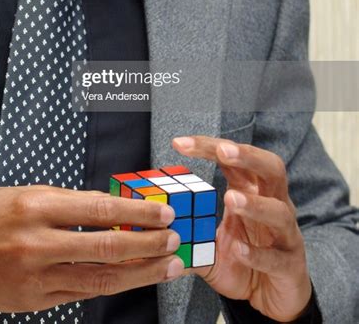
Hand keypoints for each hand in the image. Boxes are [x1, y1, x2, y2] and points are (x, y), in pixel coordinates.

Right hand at [0, 185, 183, 312]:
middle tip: (174, 240)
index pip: (100, 210)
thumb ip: (67, 203)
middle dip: (147, 245)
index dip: (137, 214)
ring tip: (166, 266)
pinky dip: (107, 286)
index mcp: (36, 207)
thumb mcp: (25, 193)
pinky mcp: (31, 301)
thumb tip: (110, 209)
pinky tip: (128, 279)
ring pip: (99, 280)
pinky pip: (78, 294)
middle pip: (106, 249)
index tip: (163, 212)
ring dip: (138, 273)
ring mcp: (34, 277)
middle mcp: (37, 243)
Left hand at [173, 136, 312, 322]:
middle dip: (248, 156)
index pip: (234, 160)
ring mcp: (285, 235)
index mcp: (251, 192)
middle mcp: (273, 205)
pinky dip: (257, 254)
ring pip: (279, 211)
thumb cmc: (241, 261)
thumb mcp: (209, 245)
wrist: (271, 298)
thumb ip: (187, 233)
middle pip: (271, 169)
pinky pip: (277, 257)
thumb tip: (152, 228)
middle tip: (223, 151)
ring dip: (255, 204)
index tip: (179, 143)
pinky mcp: (290, 266)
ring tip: (230, 199)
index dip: (210, 147)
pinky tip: (239, 250)